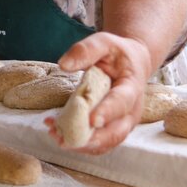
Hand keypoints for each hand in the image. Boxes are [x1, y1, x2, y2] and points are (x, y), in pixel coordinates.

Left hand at [44, 32, 150, 154]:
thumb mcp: (104, 43)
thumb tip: (63, 65)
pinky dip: (78, 142)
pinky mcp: (112, 130)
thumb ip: (85, 50)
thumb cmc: (117, 54)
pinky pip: (97, 143)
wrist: (132, 64)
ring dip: (80, 143)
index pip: (122, 102)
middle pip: (115, 132)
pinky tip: (56, 132)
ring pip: (105, 142)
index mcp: (132, 87)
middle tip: (64, 138)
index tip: (91, 120)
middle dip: (90, 138)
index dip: (107, 112)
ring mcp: (123, 123)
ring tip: (54, 134)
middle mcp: (131, 111)